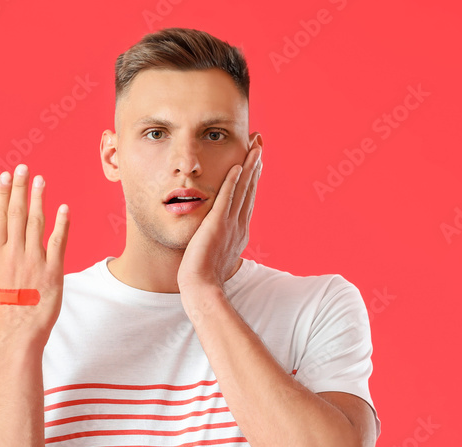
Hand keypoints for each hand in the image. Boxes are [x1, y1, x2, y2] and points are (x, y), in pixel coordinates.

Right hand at [0, 164, 69, 347]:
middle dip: (20, 189)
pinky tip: (63, 207)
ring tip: (40, 180)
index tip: (6, 177)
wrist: (17, 332)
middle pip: (17, 214)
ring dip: (38, 199)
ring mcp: (34, 261)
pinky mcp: (53, 272)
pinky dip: (61, 224)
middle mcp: (13, 254)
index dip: (3, 194)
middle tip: (24, 169)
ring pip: (36, 223)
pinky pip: (58, 243)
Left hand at [177, 141, 262, 294]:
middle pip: (249, 189)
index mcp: (239, 230)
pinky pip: (226, 199)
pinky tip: (236, 167)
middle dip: (255, 165)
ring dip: (248, 167)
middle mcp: (239, 224)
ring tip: (254, 147)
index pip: (247, 198)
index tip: (256, 160)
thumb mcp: (217, 254)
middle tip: (259, 144)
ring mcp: (230, 224)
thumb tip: (218, 238)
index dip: (253, 178)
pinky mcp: (217, 225)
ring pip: (242, 190)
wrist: (202, 287)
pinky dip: (232, 183)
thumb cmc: (205, 276)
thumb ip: (220, 241)